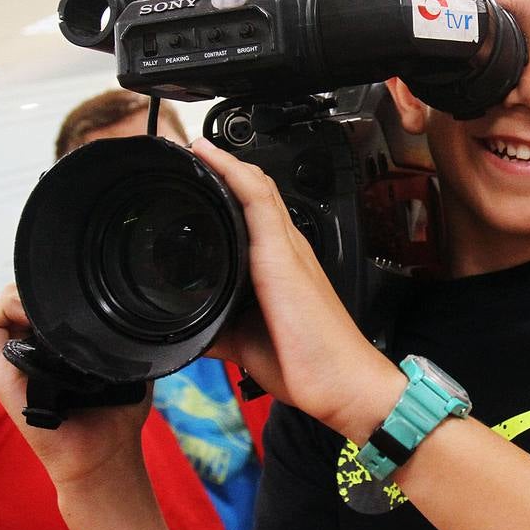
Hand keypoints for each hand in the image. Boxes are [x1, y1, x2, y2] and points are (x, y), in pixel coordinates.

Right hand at [0, 284, 151, 488]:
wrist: (103, 457)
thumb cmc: (117, 414)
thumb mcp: (124, 363)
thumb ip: (120, 336)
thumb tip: (129, 306)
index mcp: (51, 349)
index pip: (35, 301)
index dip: (48, 288)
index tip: (74, 289)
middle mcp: (26, 353)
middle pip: (15, 298)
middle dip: (37, 287)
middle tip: (64, 295)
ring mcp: (10, 362)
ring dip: (19, 294)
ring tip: (47, 302)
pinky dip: (1, 307)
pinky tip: (29, 311)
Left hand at [192, 138, 403, 437]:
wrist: (341, 382)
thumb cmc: (307, 363)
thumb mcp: (245, 342)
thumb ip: (217, 328)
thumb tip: (187, 333)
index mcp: (281, 264)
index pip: (255, 210)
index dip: (231, 185)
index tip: (202, 172)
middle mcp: (288, 247)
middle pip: (257, 189)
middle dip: (225, 167)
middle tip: (191, 152)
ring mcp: (288, 248)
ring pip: (257, 188)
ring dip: (226, 163)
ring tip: (195, 147)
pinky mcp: (283, 255)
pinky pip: (258, 201)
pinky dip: (233, 174)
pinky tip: (211, 158)